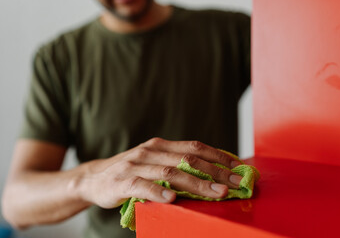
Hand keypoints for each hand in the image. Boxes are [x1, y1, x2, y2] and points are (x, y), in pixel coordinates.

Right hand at [79, 138, 243, 208]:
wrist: (95, 177)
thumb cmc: (132, 171)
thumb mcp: (154, 163)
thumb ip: (176, 165)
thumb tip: (209, 173)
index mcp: (161, 145)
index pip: (195, 147)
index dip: (217, 156)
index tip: (237, 166)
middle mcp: (151, 151)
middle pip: (188, 159)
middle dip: (215, 172)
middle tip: (235, 183)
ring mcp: (136, 165)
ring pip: (171, 172)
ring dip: (197, 183)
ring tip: (216, 193)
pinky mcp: (122, 181)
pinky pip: (143, 185)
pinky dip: (158, 192)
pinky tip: (172, 199)